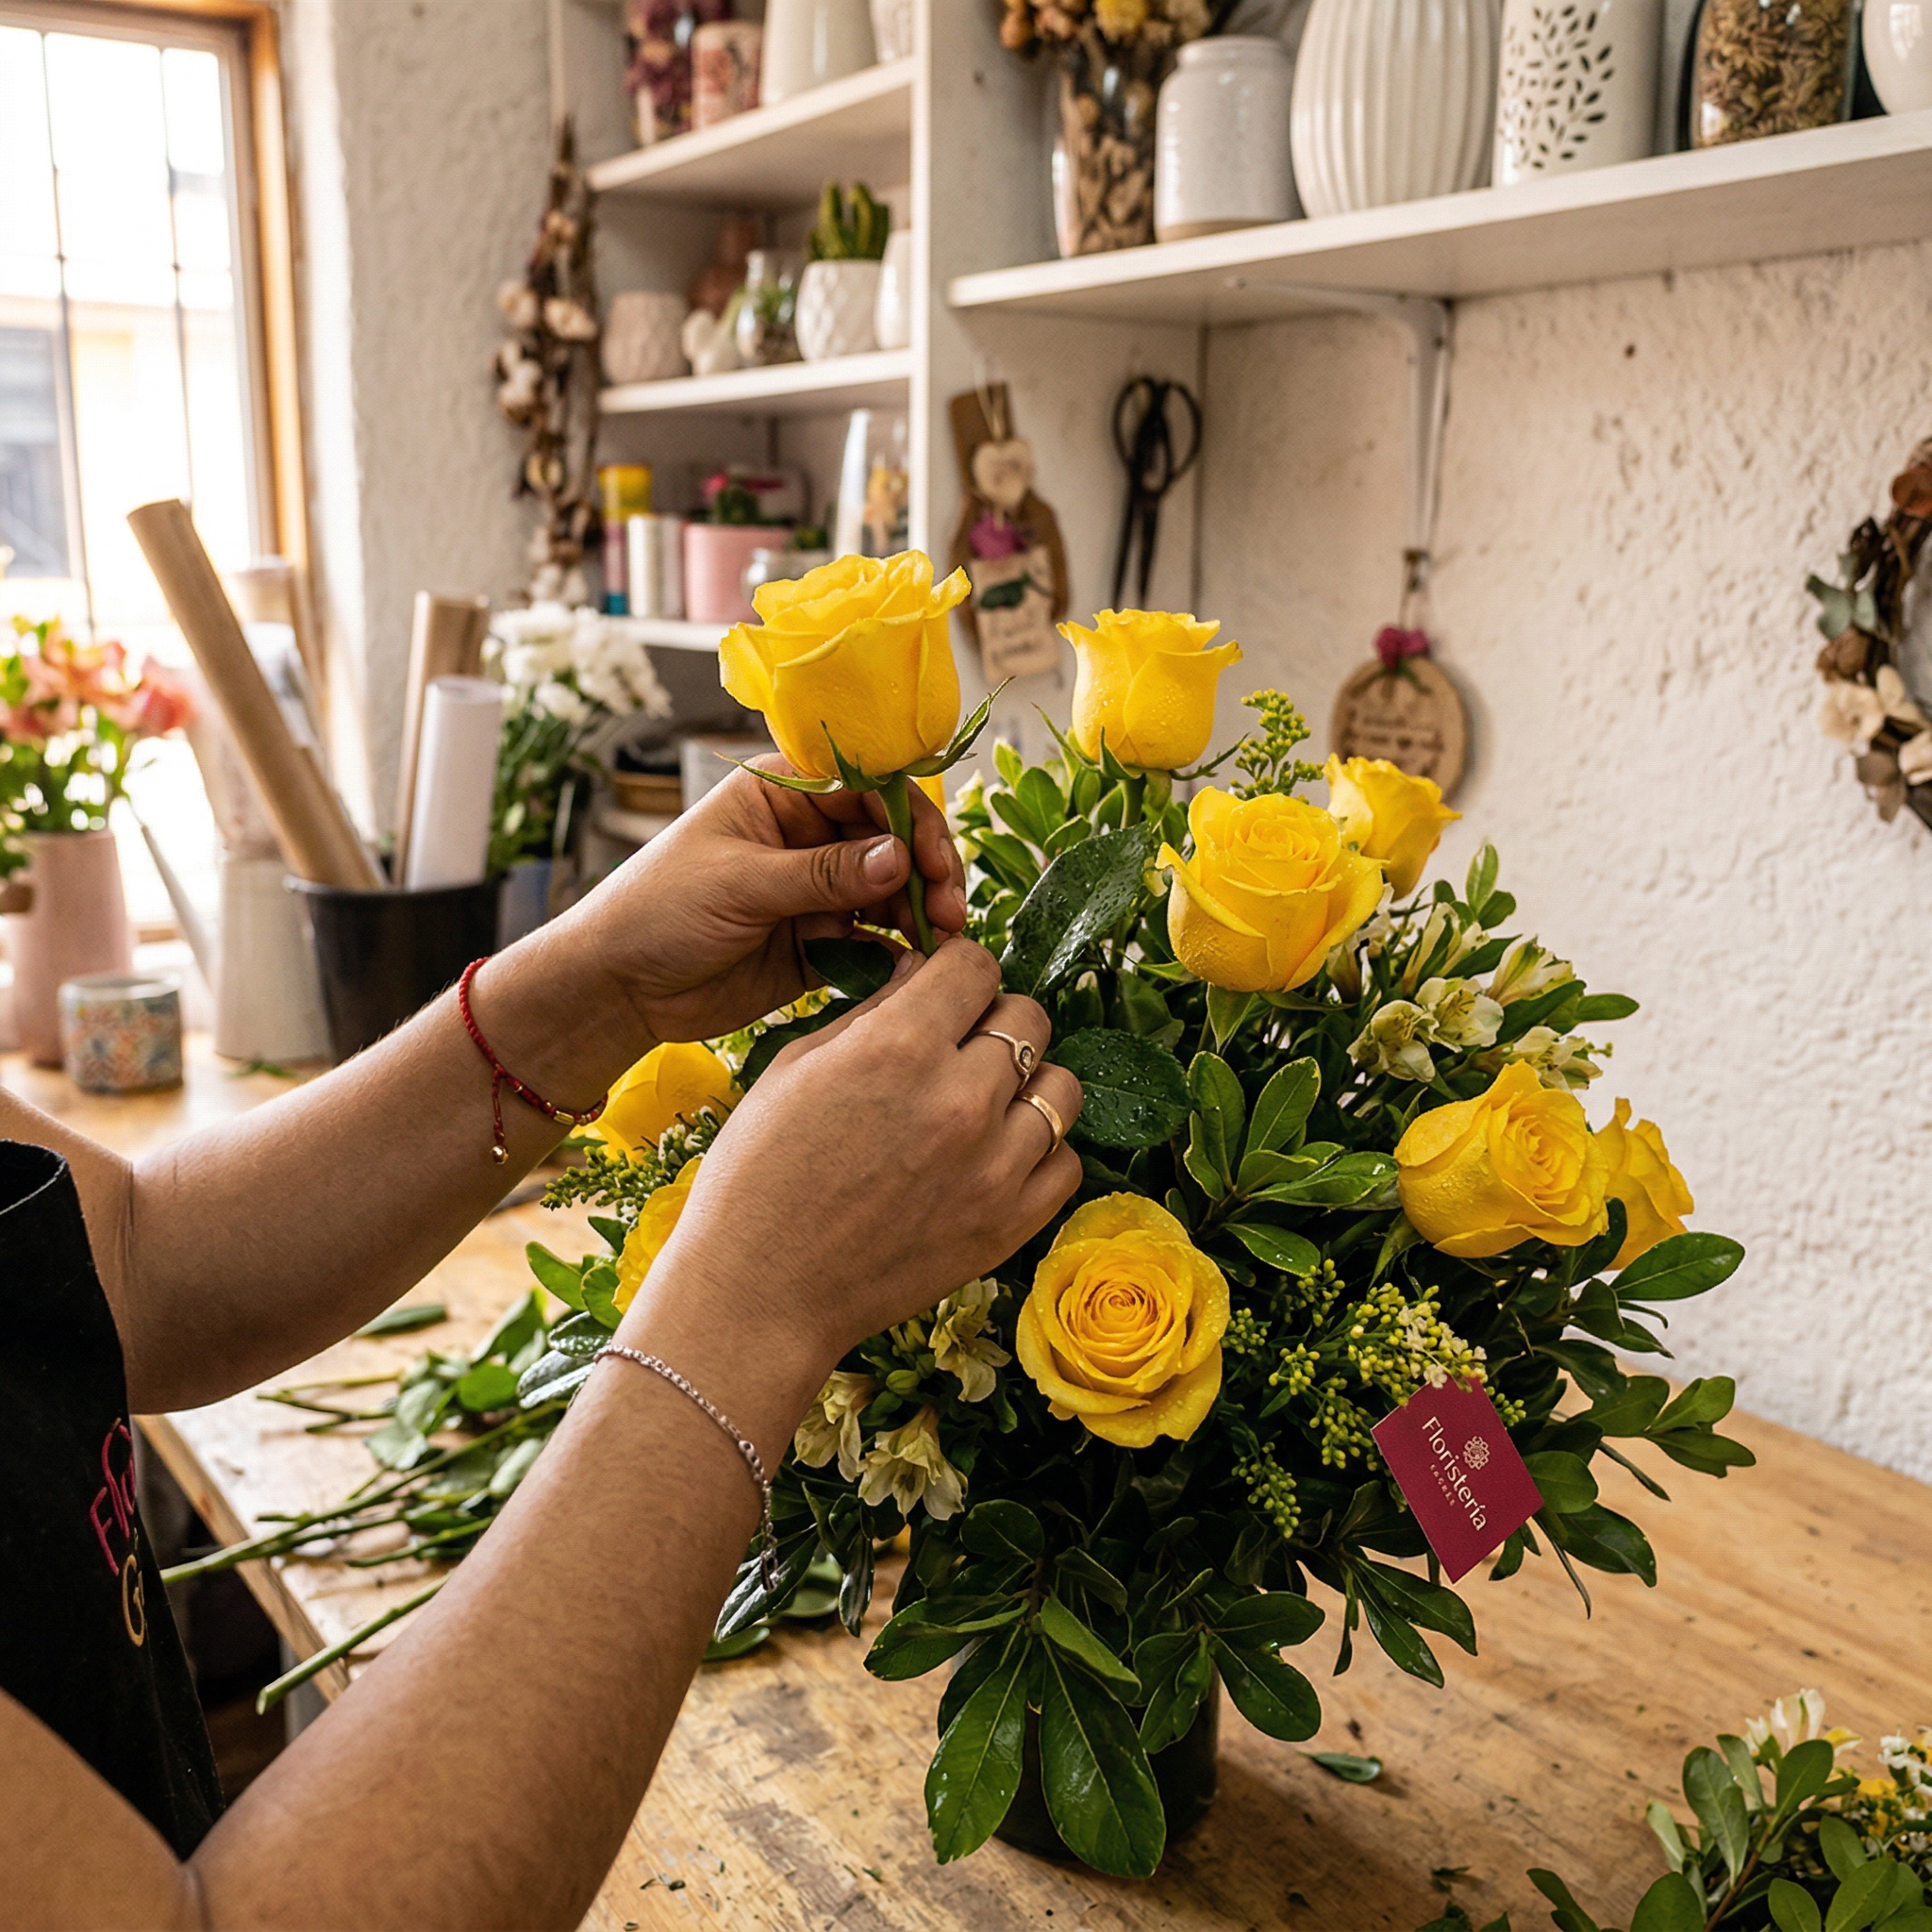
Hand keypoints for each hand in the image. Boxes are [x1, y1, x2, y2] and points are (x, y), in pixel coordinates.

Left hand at [583, 764, 965, 1046]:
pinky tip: (917, 966)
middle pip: (892, 841)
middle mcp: (808, 835)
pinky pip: (875, 941)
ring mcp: (817, 891)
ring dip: (921, 914)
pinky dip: (900, 951)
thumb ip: (822, 875)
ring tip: (941, 943)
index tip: (931, 862)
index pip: (869, 788)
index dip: (910, 820)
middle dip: (926, 872)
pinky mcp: (820, 943)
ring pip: (892, 893)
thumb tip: (900, 859)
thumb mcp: (740, 883)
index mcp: (784, 793)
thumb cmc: (656, 910)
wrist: (616, 988)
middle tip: (948, 912)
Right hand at [618, 941, 1082, 1457]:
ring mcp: (994, 1165)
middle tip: (961, 1048)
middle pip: (1029, 1017)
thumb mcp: (797, 1066)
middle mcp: (959, 1098)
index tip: (947, 988)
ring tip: (987, 1104)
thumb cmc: (758, 1174)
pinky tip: (999, 1155)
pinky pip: (1068, 1162)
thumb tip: (925, 968)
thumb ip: (874, 1010)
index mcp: (898, 1047)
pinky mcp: (1010, 1224)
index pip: (976, 964)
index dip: (960, 969)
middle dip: (995, 1020)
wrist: (760, 1291)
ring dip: (1028, 1084)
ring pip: (1062, 1087)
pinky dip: (1042, 1152)